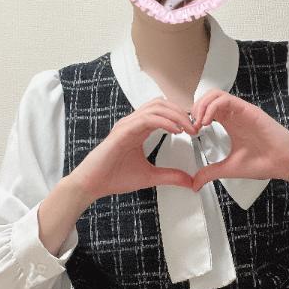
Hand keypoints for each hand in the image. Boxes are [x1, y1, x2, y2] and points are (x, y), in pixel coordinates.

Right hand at [71, 98, 197, 200]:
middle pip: (162, 104)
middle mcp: (133, 123)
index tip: (195, 130)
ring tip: (188, 128)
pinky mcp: (122, 132)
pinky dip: (164, 122)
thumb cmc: (114, 177)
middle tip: (196, 127)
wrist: (92, 184)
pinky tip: (176, 131)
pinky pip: (146, 119)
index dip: (181, 117)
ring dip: (176, 115)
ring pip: (156, 107)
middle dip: (181, 113)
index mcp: (139, 129)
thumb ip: (170, 176)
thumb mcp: (150, 177)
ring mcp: (126, 125)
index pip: (163, 112)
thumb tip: (191, 181)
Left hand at [189, 89, 288, 191]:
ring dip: (202, 106)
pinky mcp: (248, 110)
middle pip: (208, 98)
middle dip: (195, 109)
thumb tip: (194, 184)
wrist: (282, 163)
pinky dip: (212, 107)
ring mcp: (241, 111)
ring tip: (199, 123)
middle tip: (192, 126)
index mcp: (229, 123)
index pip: (207, 109)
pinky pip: (226, 100)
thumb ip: (210, 173)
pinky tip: (207, 122)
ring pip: (215, 94)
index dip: (195, 117)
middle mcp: (234, 114)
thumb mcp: (228, 168)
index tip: (191, 133)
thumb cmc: (262, 162)